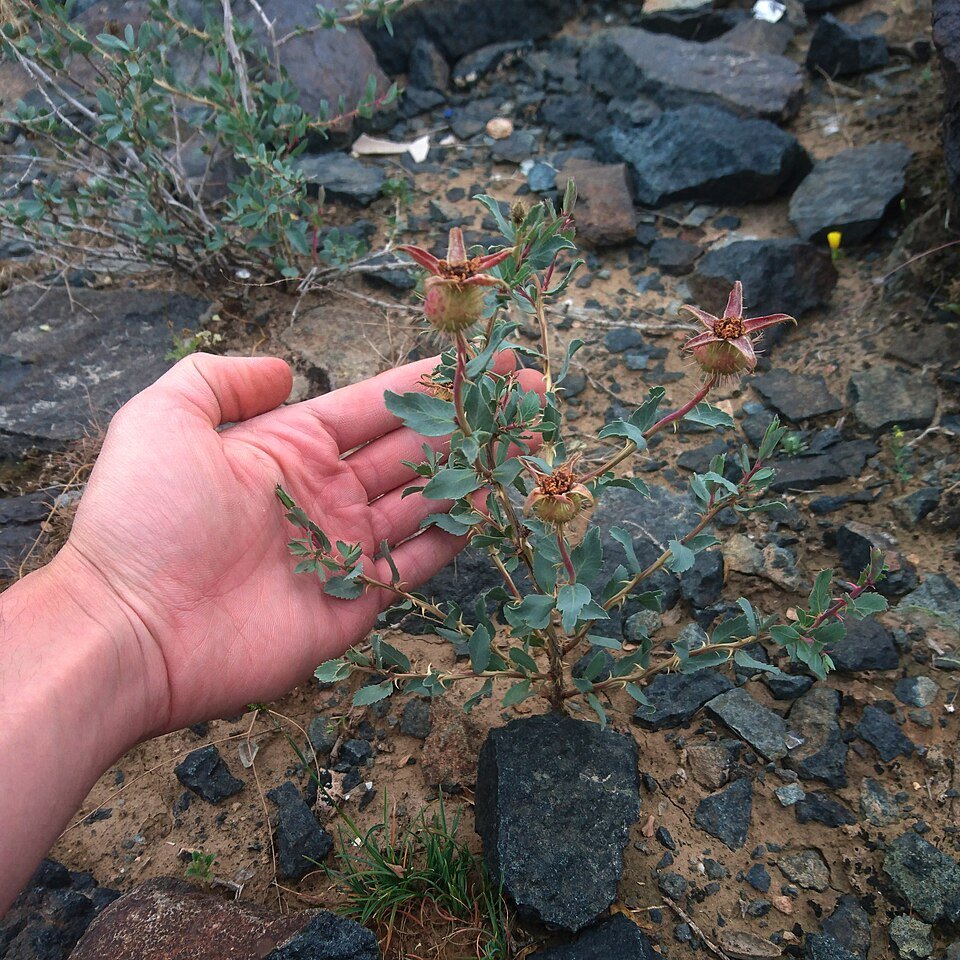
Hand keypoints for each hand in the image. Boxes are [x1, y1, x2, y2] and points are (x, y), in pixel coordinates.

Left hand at [55, 351, 540, 735]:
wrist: (132, 628)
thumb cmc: (145, 519)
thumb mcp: (164, 418)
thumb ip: (220, 379)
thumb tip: (284, 368)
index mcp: (291, 447)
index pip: (378, 404)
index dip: (431, 379)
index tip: (481, 356)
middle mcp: (327, 493)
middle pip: (416, 447)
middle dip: (471, 418)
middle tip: (532, 391)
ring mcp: (345, 547)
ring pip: (428, 501)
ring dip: (477, 470)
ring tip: (530, 442)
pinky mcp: (357, 600)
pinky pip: (418, 563)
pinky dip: (457, 538)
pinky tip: (495, 507)